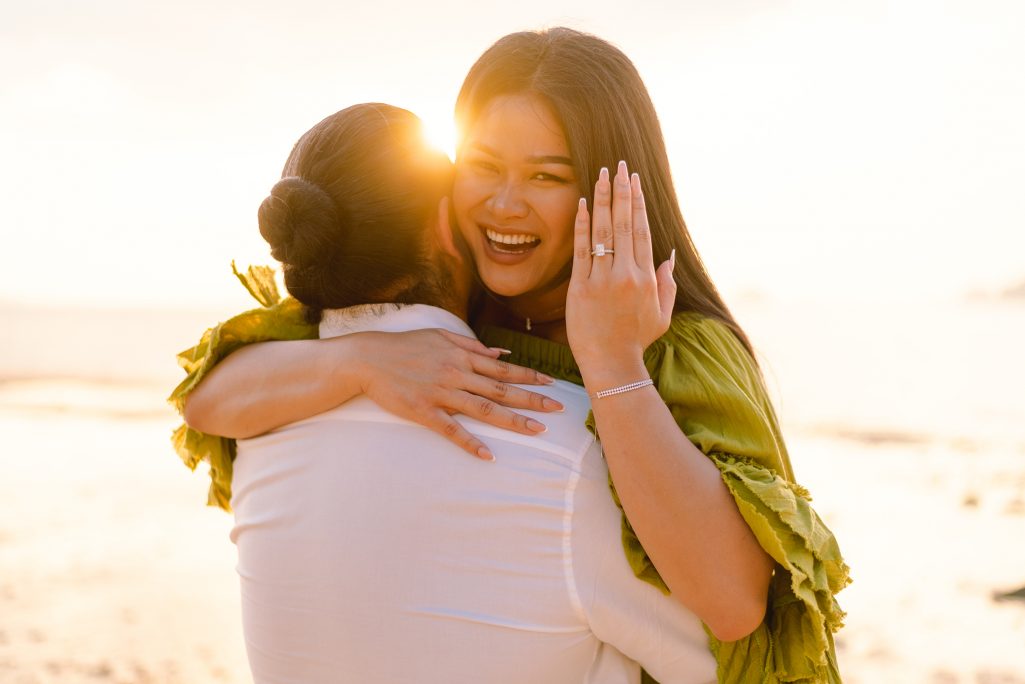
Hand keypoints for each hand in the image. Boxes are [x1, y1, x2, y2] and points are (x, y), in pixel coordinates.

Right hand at [356, 328, 563, 460]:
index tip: (552, 383)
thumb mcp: (440, 336)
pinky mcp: (424, 411)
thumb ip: (471, 345)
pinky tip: (488, 455)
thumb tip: (500, 353)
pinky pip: (452, 430)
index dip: (530, 376)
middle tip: (558, 410)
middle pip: (502, 389)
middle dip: (533, 399)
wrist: (368, 359)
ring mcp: (442, 393)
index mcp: (462, 356)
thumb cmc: (404, 346)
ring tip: (537, 431)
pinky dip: (470, 443)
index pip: (504, 368)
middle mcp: (457, 373)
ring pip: (485, 409)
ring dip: (513, 421)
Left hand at [565, 161, 675, 386]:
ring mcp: (602, 280)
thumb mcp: (661, 315)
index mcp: (646, 278)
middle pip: (623, 223)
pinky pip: (581, 251)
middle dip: (621, 191)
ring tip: (601, 175)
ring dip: (601, 200)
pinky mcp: (581, 288)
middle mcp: (626, 274)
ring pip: (602, 231)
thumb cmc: (636, 341)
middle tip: (618, 166)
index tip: (635, 180)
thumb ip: (666, 285)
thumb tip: (668, 257)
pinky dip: (581, 226)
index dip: (638, 202)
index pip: (641, 230)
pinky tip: (580, 204)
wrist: (611, 364)